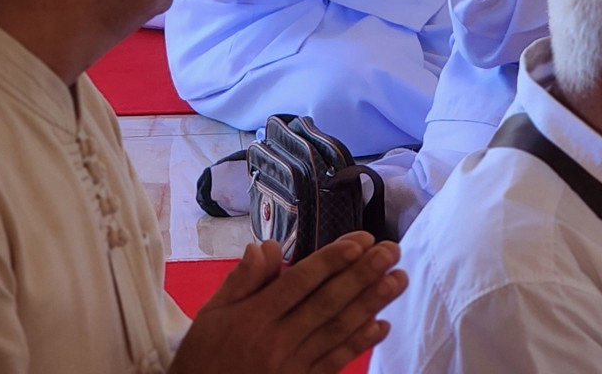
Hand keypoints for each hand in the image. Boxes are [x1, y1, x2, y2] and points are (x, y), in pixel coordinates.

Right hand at [169, 233, 404, 373]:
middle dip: (362, 274)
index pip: (300, 282)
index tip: (361, 241)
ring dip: (370, 303)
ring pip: (337, 330)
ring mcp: (291, 367)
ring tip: (397, 279)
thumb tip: (267, 246)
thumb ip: (242, 279)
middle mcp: (276, 341)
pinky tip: (380, 325)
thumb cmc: (204, 356)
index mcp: (253, 317)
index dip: (332, 260)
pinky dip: (358, 344)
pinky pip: (333, 362)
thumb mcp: (212, 312)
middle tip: (391, 251)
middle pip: (326, 302)